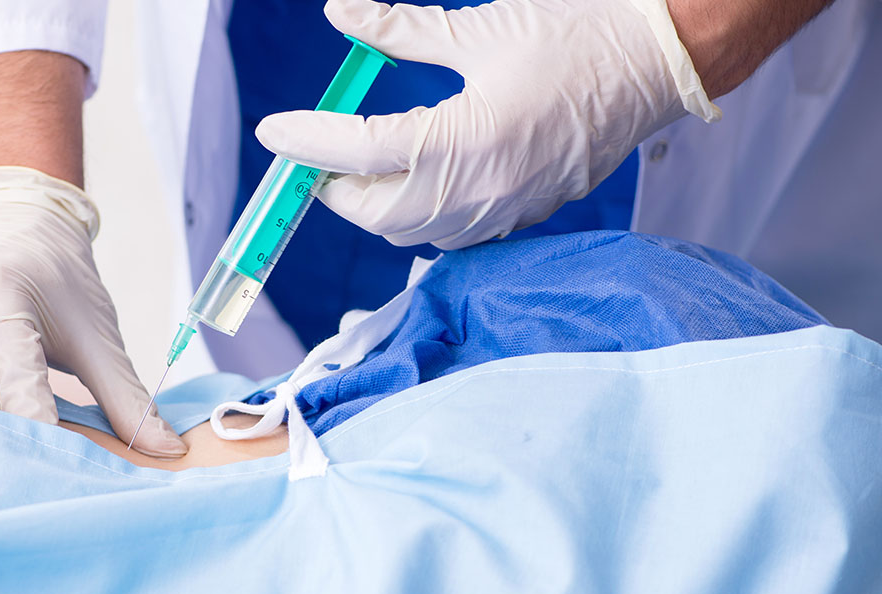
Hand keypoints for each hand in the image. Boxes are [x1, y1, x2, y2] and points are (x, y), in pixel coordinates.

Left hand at [256, 0, 719, 249]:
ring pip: (411, 234)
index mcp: (468, 139)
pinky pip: (449, 236)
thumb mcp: (476, 27)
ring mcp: (504, 210)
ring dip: (373, 205)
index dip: (309, 141)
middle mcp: (483, 190)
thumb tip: (341, 14)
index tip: (273, 131)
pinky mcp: (521, 215)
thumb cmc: (574, 36)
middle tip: (315, 152)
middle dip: (335, 187)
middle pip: (377, 214)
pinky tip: (411, 180)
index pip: (363, 151)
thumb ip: (398, 30)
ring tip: (357, 164)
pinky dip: (415, 216)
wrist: (654, 63)